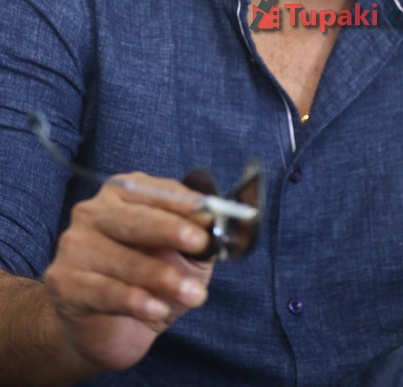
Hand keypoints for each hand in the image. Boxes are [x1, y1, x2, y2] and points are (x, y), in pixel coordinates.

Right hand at [43, 172, 215, 372]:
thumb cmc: (148, 280)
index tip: (210, 217)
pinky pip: (104, 291)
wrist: (104, 327)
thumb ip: (200, 241)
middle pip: (136, 219)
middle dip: (171, 230)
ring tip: (194, 294)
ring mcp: (75, 245)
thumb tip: (221, 229)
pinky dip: (134, 301)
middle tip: (200, 243)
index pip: (157, 192)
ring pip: (124, 259)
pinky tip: (157, 309)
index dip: (185, 205)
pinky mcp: (64, 282)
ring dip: (163, 277)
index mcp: (124, 193)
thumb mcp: (182, 257)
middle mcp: (95, 212)